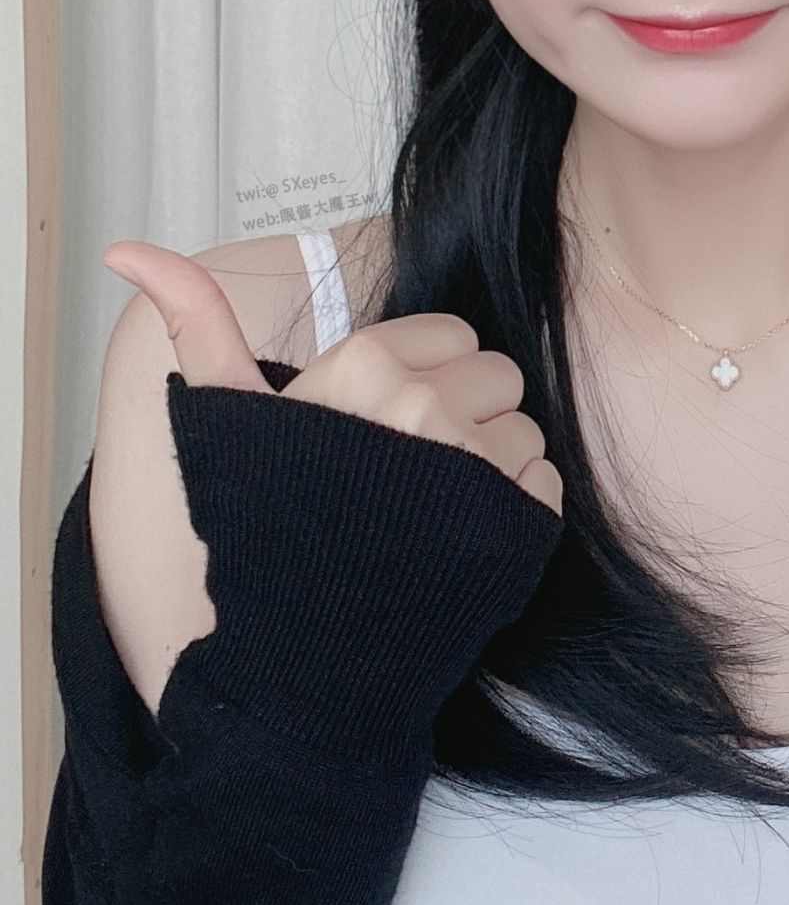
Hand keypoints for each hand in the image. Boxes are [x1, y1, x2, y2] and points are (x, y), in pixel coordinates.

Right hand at [102, 240, 565, 517]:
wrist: (303, 656)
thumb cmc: (265, 528)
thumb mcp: (227, 417)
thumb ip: (197, 322)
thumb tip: (128, 248)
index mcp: (366, 363)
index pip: (452, 335)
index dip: (426, 376)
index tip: (390, 420)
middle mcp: (426, 403)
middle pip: (498, 374)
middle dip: (467, 411)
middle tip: (416, 466)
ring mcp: (477, 464)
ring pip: (523, 429)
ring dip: (494, 462)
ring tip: (435, 508)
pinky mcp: (519, 521)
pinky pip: (545, 481)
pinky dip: (519, 507)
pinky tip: (464, 538)